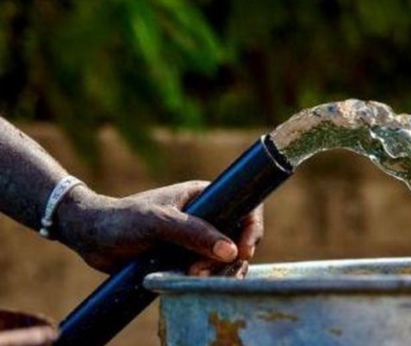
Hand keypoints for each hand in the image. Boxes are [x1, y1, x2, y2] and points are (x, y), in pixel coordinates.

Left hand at [54, 181, 263, 274]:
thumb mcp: (160, 222)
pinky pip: (208, 270)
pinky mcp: (186, 258)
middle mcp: (206, 216)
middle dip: (231, 258)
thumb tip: (230, 251)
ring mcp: (197, 239)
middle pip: (238, 238)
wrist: (91, 237)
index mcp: (205, 196)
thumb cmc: (124, 219)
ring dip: (217, 271)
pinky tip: (191, 282)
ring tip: (192, 277)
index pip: (244, 206)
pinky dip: (206, 279)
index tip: (243, 250)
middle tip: (204, 271)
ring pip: (225, 258)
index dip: (251, 228)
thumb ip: (194, 233)